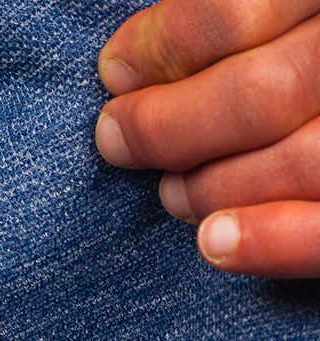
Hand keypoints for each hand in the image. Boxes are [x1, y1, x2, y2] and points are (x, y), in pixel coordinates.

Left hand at [96, 0, 319, 276]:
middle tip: (116, 138)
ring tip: (171, 192)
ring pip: (295, 163)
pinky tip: (211, 243)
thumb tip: (131, 60)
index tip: (115, 69)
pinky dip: (268, 242)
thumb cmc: (303, 59)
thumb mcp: (290, 17)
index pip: (241, 10)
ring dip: (211, 185)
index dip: (166, 43)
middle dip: (168, 125)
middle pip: (261, 94)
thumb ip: (245, 17)